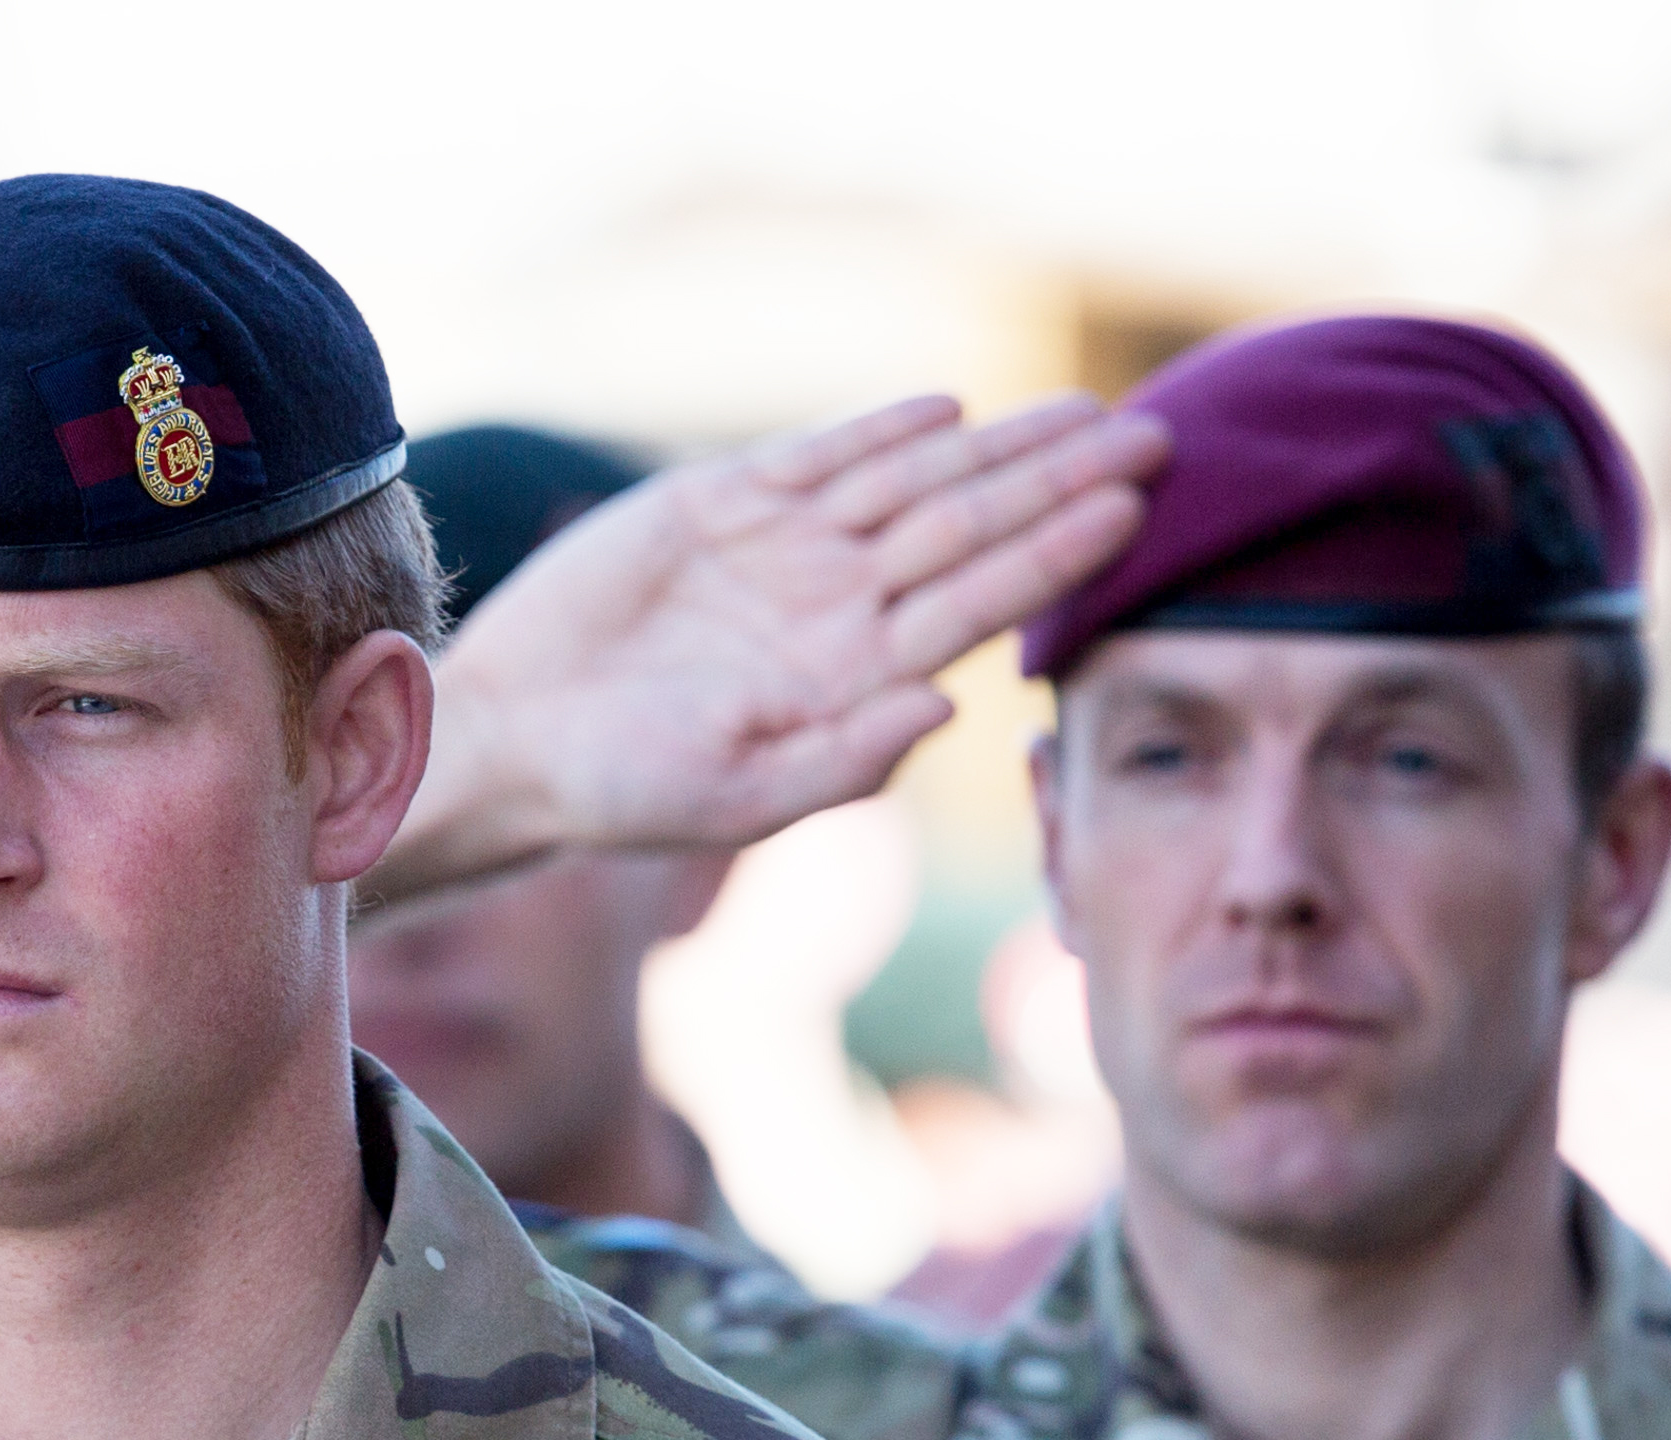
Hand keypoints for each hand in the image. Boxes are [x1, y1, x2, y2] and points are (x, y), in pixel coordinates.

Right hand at [382, 395, 1165, 902]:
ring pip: (914, 483)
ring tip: (1081, 409)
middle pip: (972, 528)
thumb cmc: (621, 790)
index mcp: (855, 675)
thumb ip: (846, 759)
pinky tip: (947, 410)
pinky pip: (819, 458)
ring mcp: (783, 552)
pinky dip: (881, 432)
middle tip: (1159, 434)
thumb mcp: (738, 798)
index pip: (982, 601)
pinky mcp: (717, 505)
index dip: (1059, 551)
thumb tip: (947, 703)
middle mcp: (835, 606)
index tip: (1136, 507)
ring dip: (998, 447)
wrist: (512, 737)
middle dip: (1062, 482)